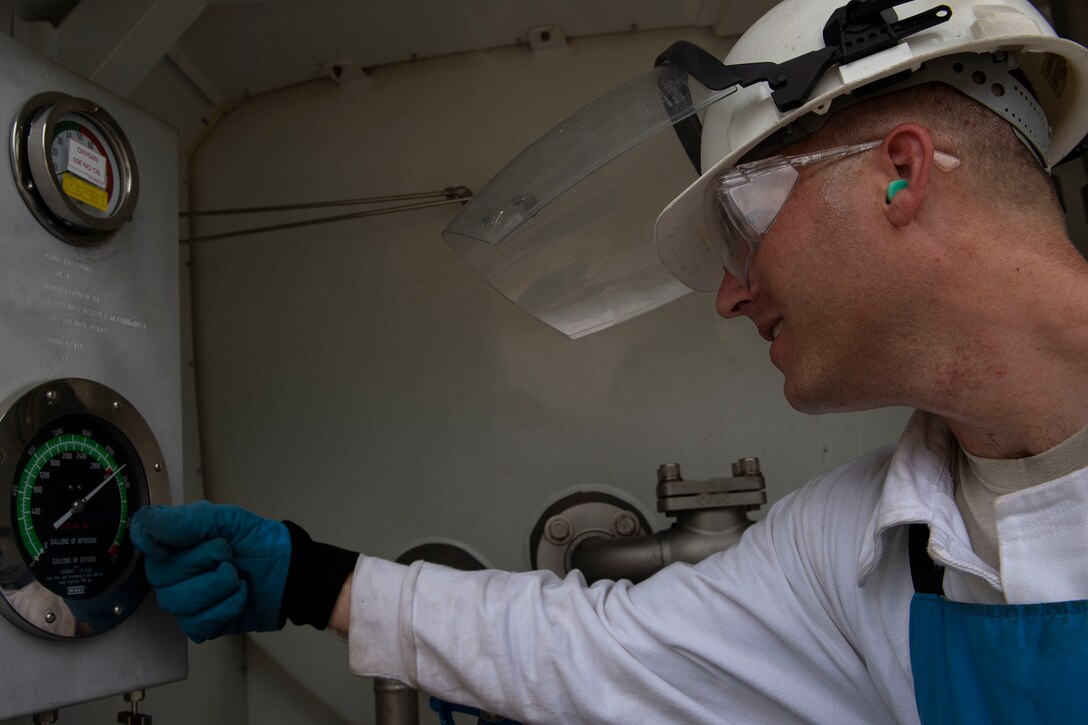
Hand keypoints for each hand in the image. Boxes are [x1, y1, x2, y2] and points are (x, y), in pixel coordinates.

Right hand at [131, 501, 290, 641]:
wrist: (287, 570)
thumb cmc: (256, 543)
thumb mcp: (225, 519)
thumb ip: (184, 521)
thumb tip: (144, 528)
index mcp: (173, 542)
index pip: (142, 538)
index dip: (154, 541)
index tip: (177, 543)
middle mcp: (171, 573)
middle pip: (161, 575)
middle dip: (203, 561)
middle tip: (228, 554)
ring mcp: (183, 601)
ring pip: (178, 602)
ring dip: (218, 586)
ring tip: (235, 576)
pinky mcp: (199, 625)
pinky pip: (197, 624)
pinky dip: (227, 607)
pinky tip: (238, 595)